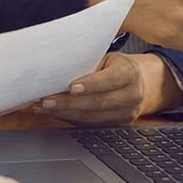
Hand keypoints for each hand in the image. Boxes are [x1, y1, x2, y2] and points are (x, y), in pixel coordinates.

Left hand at [35, 52, 181, 124]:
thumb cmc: (115, 65)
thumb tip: (56, 66)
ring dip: (64, 113)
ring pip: (92, 117)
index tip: (71, 87)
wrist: (139, 82)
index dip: (91, 84)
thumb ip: (89, 63)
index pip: (111, 79)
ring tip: (43, 107)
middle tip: (46, 101)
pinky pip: (90, 124)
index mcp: (130, 73)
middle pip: (99, 102)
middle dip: (69, 103)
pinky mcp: (117, 125)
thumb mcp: (107, 58)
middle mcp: (132, 95)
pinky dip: (69, 118)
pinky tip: (54, 113)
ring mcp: (126, 113)